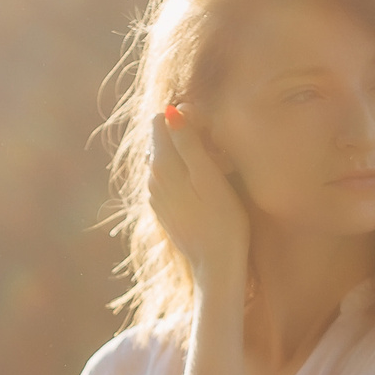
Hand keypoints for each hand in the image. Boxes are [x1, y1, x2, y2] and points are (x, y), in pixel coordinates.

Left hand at [148, 106, 250, 290]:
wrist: (216, 264)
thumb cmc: (222, 219)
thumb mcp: (209, 175)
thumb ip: (188, 141)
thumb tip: (172, 110)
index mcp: (162, 164)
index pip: (161, 120)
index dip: (187, 120)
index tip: (209, 137)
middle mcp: (151, 178)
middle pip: (162, 140)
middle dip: (186, 138)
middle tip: (216, 157)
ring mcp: (154, 195)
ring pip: (165, 160)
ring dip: (186, 159)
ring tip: (214, 174)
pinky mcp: (163, 209)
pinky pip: (169, 180)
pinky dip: (184, 177)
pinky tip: (205, 191)